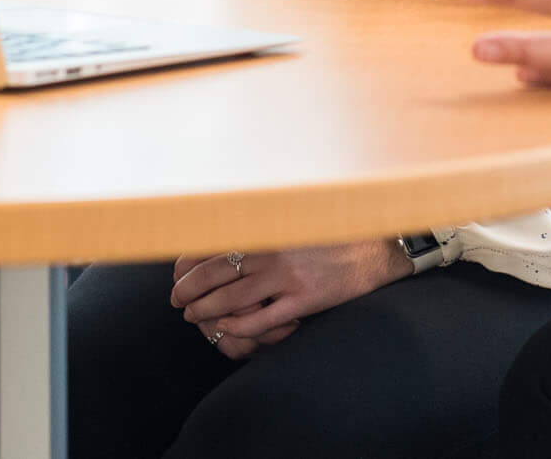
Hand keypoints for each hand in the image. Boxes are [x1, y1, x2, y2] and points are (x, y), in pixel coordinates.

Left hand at [172, 240, 408, 358]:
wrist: (374, 249)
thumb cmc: (330, 234)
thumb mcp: (291, 221)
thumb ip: (259, 226)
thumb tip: (222, 235)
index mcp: (266, 228)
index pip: (212, 245)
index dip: (188, 263)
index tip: (177, 273)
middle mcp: (272, 251)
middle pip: (214, 273)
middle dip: (187, 290)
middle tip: (176, 300)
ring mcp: (287, 278)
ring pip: (231, 298)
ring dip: (205, 310)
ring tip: (193, 316)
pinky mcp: (304, 300)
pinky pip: (261, 320)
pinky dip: (237, 326)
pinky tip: (226, 328)